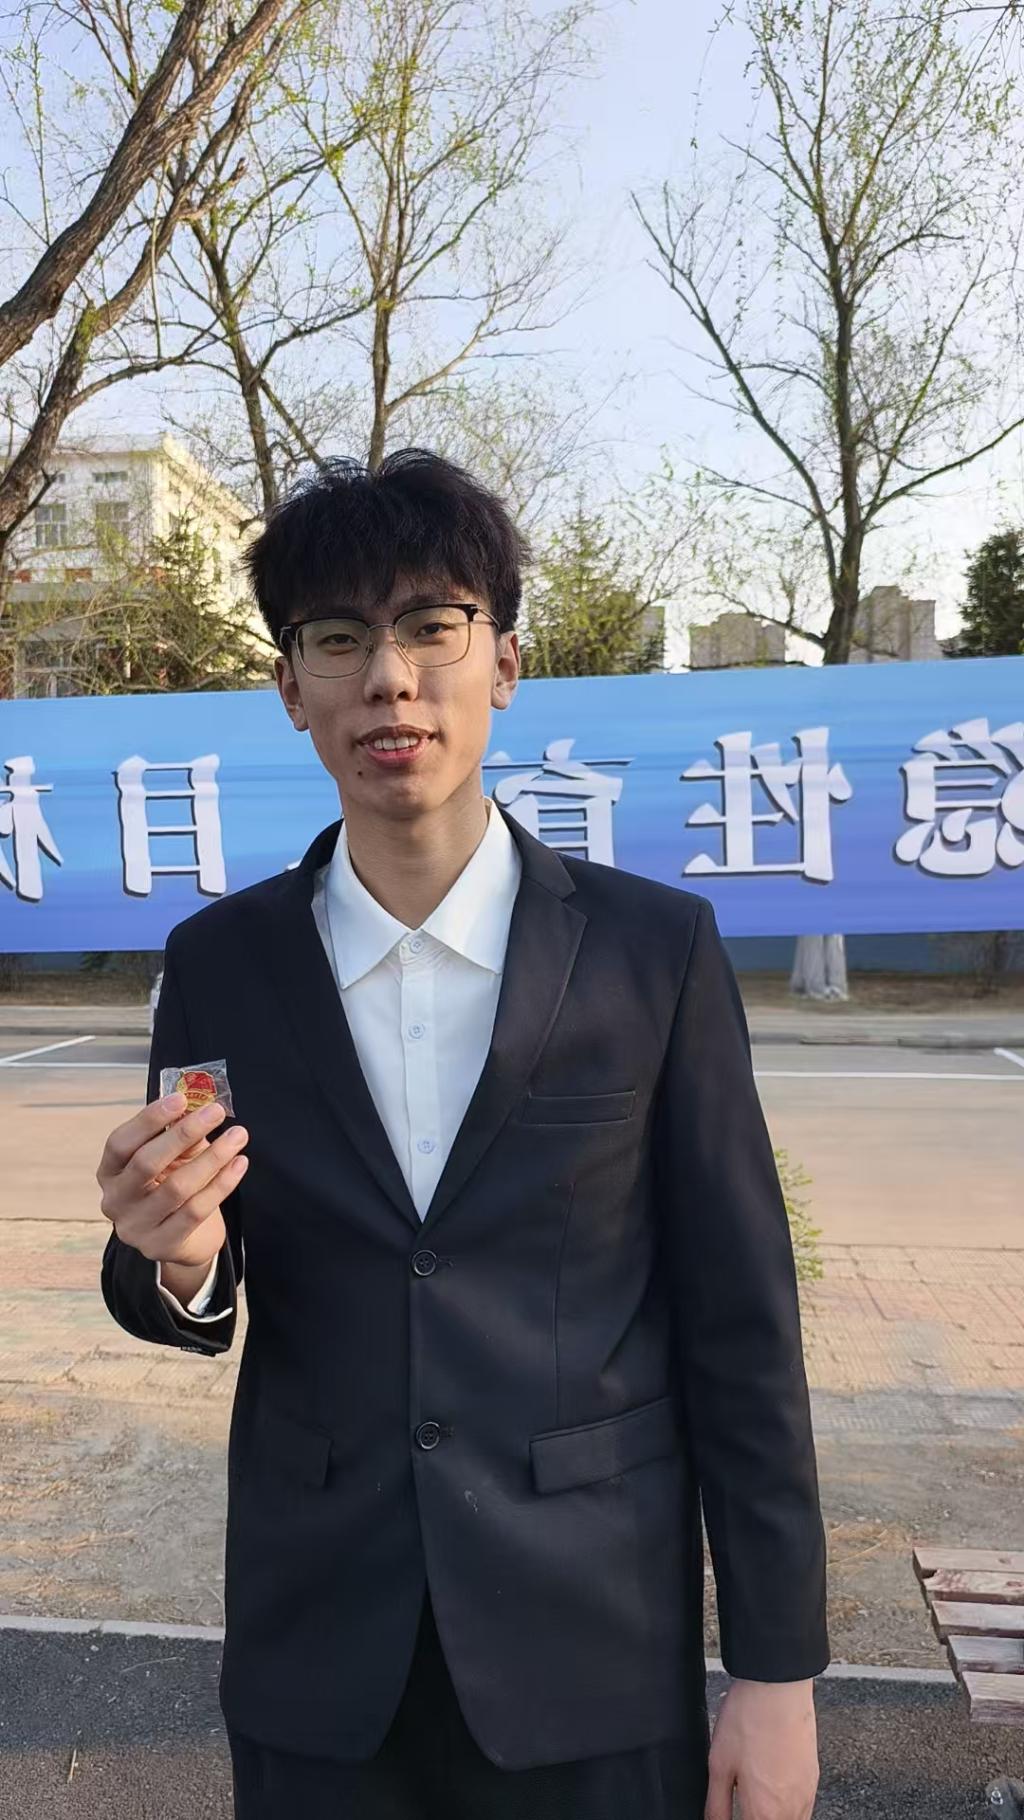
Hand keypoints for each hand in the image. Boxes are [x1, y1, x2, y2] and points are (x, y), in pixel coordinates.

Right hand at [97, 1093, 248, 1270]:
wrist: (186, 1239)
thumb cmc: (173, 1185)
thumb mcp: (172, 1157)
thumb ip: (178, 1134)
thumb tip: (197, 1105)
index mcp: (109, 1172)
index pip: (120, 1143)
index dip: (148, 1119)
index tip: (180, 1098)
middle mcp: (115, 1201)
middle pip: (146, 1162)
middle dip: (184, 1133)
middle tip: (216, 1112)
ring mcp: (135, 1227)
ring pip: (177, 1187)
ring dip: (212, 1157)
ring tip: (237, 1136)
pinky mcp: (161, 1246)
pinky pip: (196, 1211)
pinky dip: (221, 1184)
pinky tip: (239, 1163)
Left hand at [705, 1678, 818, 1819]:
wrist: (778, 1687)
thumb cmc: (748, 1720)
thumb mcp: (718, 1765)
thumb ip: (717, 1806)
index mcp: (763, 1812)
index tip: (730, 1814)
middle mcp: (790, 1810)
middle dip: (754, 1818)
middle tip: (742, 1805)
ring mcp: (806, 1795)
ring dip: (771, 1816)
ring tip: (754, 1802)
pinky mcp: (813, 1779)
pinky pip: (803, 1810)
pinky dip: (787, 1810)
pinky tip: (772, 1793)